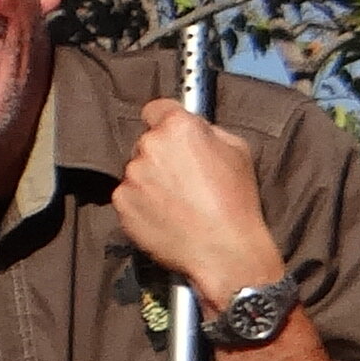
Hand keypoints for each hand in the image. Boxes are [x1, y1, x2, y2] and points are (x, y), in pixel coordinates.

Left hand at [113, 99, 291, 302]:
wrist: (224, 251)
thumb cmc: (236, 202)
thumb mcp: (237, 150)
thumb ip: (208, 131)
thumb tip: (194, 128)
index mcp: (178, 127)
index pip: (156, 108)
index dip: (164, 122)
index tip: (170, 134)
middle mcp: (150, 146)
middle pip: (146, 142)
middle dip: (160, 155)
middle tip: (182, 178)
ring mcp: (132, 176)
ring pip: (136, 171)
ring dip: (149, 181)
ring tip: (176, 203)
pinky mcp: (122, 203)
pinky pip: (128, 197)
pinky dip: (141, 204)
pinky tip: (165, 216)